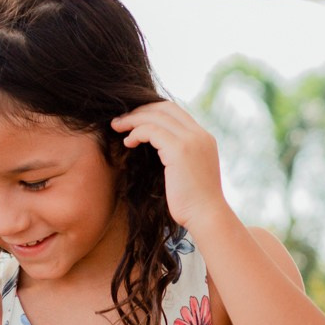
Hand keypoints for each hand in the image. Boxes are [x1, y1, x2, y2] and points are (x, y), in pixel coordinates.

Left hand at [112, 100, 231, 233]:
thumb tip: (160, 151)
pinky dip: (136, 133)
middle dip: (140, 111)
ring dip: (133, 120)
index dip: (152, 111)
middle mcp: (200, 135)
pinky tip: (128, 143)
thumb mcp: (190, 172)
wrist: (207, 216)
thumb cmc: (195, 202)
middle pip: (165, 108)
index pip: (176, 112)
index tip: (135, 120)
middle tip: (120, 121)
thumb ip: (180, 156)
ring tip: (117, 128)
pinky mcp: (179, 149)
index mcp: (204, 138)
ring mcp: (191, 140)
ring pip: (155, 116)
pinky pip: (151, 130)